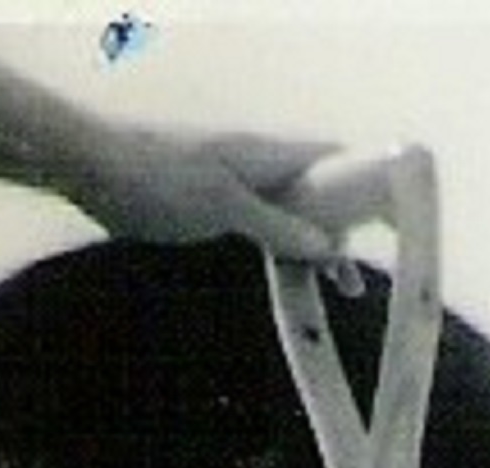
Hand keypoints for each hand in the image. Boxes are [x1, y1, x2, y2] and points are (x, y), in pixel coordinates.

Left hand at [72, 123, 362, 288]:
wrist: (89, 167)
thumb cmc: (155, 175)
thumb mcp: (223, 204)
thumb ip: (278, 226)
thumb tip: (328, 247)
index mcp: (268, 156)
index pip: (337, 162)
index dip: (372, 186)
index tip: (400, 220)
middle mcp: (261, 168)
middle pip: (325, 195)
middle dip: (352, 229)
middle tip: (375, 270)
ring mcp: (240, 189)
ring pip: (299, 219)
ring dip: (322, 251)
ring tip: (344, 289)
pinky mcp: (217, 210)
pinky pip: (270, 232)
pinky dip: (291, 255)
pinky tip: (294, 278)